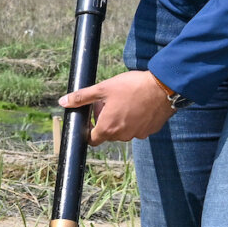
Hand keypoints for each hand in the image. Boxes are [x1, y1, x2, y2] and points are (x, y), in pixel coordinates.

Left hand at [60, 69, 176, 141]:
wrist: (164, 86)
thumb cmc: (132, 87)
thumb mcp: (103, 89)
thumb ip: (81, 98)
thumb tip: (63, 102)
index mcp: (108, 128)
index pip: (92, 139)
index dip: (89, 130)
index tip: (91, 118)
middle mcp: (123, 135)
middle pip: (108, 134)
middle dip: (104, 122)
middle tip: (108, 104)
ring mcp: (139, 134)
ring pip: (123, 132)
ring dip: (120, 121)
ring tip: (124, 102)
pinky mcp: (151, 130)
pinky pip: (138, 128)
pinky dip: (135, 120)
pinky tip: (138, 106)